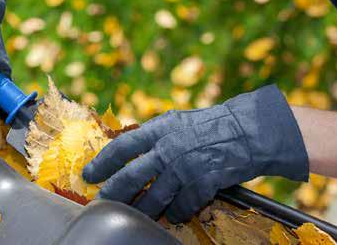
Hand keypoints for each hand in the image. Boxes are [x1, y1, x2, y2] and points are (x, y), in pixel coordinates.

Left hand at [82, 85, 308, 222]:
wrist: (246, 131)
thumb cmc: (209, 126)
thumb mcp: (176, 121)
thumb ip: (153, 135)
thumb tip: (128, 150)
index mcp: (159, 129)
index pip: (122, 148)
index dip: (102, 163)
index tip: (89, 175)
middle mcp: (168, 149)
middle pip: (131, 178)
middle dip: (113, 194)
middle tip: (102, 202)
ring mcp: (184, 168)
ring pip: (154, 199)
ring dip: (142, 210)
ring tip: (133, 215)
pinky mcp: (202, 184)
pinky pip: (181, 207)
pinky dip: (175, 213)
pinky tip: (172, 215)